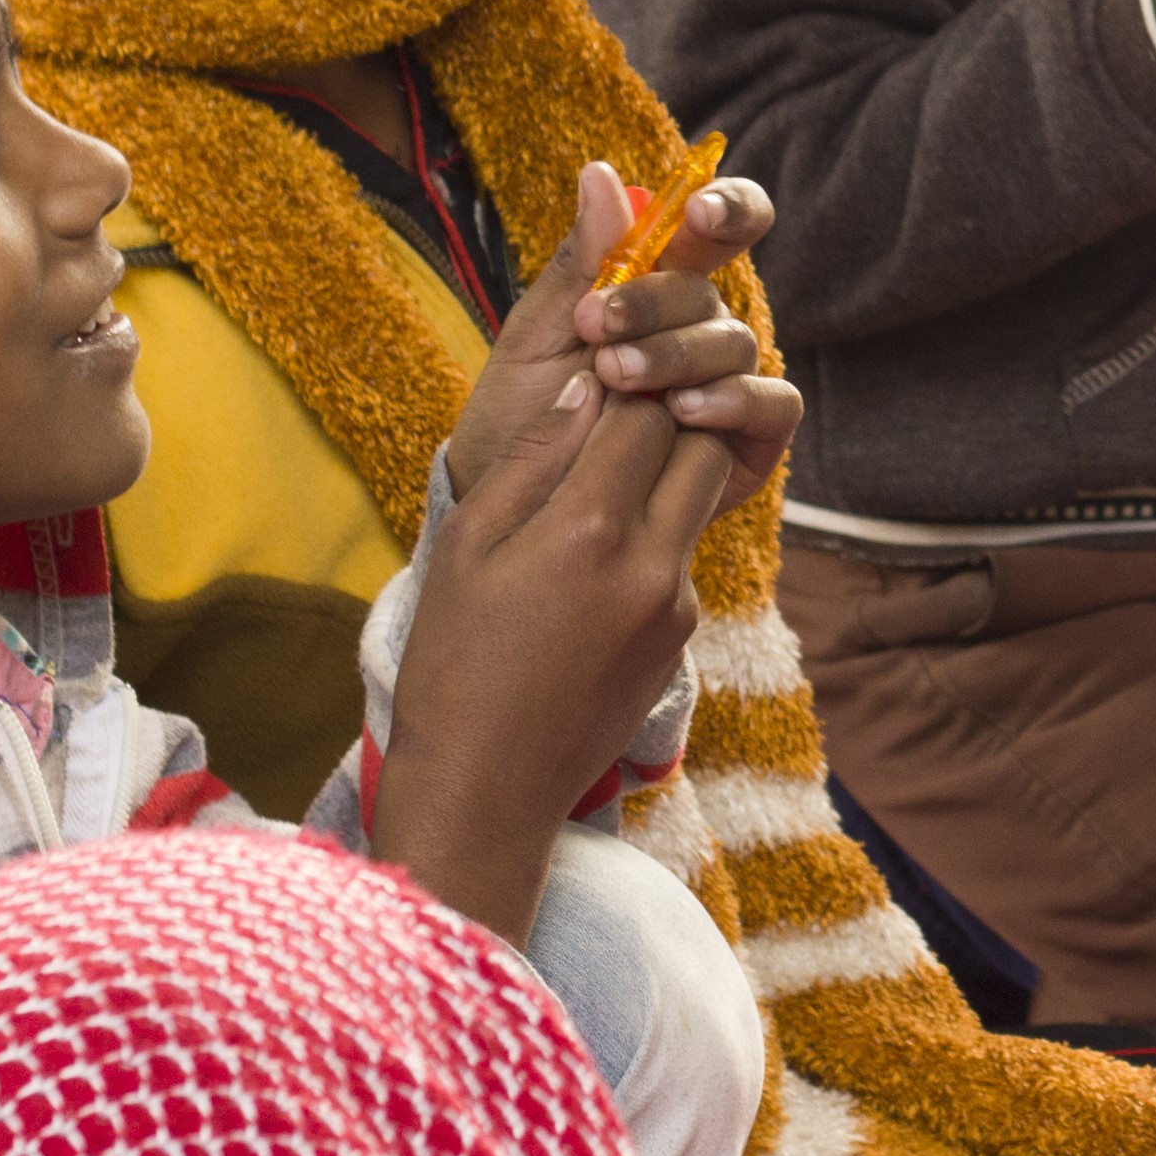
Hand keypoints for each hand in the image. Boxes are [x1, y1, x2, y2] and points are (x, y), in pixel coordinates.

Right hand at [380, 359, 787, 940]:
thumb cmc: (454, 664)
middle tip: (621, 410)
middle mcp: (652, 561)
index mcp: (591, 529)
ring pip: (701, 498)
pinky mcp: (682, 636)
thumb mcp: (470, 547)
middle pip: (702, 443)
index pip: (647, 411)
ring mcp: (677, 603)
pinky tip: (598, 557)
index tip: (604, 367)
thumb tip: (588, 382)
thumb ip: (534, 458)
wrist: (487, 788)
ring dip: (669, 472)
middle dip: (671, 415)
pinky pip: (683, 556)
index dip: (627, 380)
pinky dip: (656, 535)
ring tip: (607, 476)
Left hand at [442, 163, 780, 500]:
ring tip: (616, 378)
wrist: (514, 506)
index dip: (728, 207)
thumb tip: (601, 172)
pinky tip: (683, 411)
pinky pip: (773, 404)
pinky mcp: (751, 440)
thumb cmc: (524, 415)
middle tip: (595, 326)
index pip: (722, 226)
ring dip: (678, 354)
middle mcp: (703, 328)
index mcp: (661, 286)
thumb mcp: (537, 332)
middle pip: (712, 290)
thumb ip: (581, 258)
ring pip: (738, 343)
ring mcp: (731, 382)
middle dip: (655, 303)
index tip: (698, 212)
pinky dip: (734, 400)